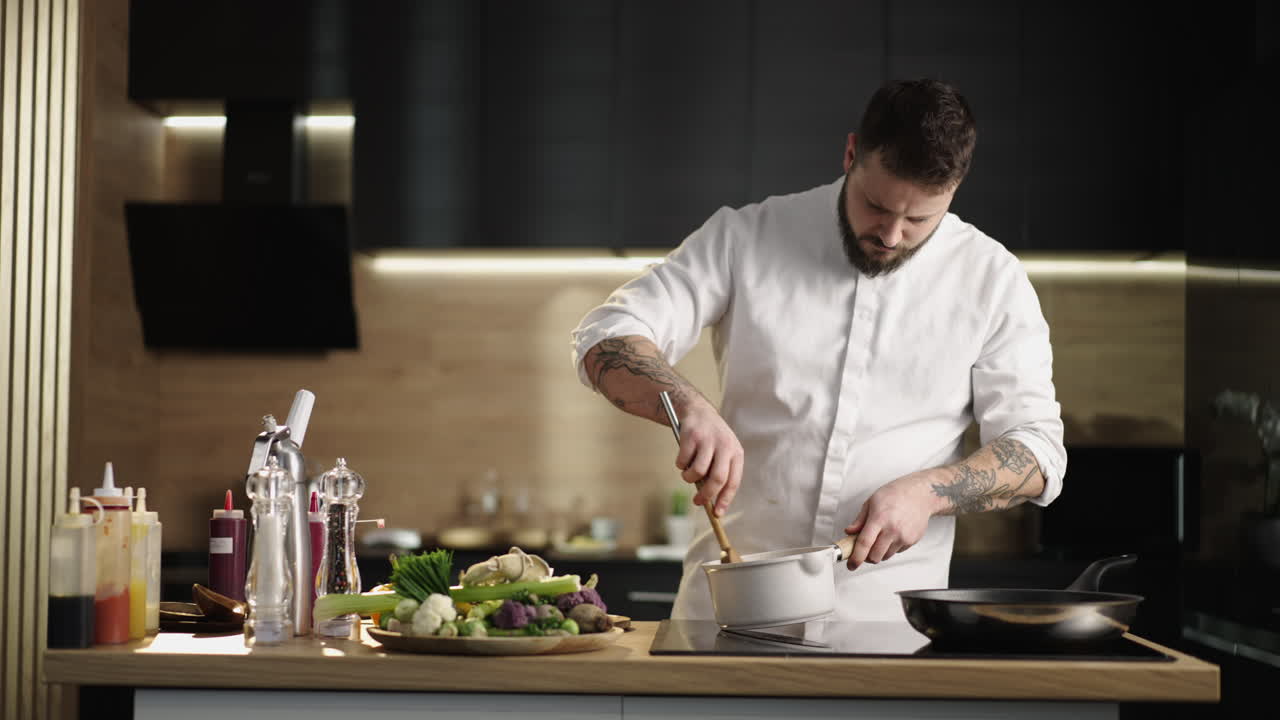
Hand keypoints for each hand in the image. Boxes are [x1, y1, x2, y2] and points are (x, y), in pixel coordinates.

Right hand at [673, 398, 743, 516]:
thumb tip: (712, 501)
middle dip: (706, 495)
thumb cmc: (711, 439)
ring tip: (687, 474)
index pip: (733, 481)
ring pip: (698, 471)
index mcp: (736, 453)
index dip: (725, 499)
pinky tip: (683, 459)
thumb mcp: (723, 452)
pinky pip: (683, 461)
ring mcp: (708, 440)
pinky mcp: (691, 436)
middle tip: (697, 501)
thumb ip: (720, 472)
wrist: (698, 411)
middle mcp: (725, 446)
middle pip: (718, 478)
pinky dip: (680, 465)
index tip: (717, 513)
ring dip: (689, 478)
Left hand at [843, 469, 944, 569]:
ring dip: (879, 553)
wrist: (920, 494)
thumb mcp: (871, 502)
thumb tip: (849, 532)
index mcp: (879, 518)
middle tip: (864, 550)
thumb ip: (859, 520)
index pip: (864, 543)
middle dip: (867, 557)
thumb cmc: (895, 495)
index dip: (856, 557)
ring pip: (886, 556)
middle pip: (875, 556)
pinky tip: (892, 534)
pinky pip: (897, 551)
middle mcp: (892, 529)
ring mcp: (903, 537)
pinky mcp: (912, 541)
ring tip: (880, 538)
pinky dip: (891, 548)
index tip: (851, 565)